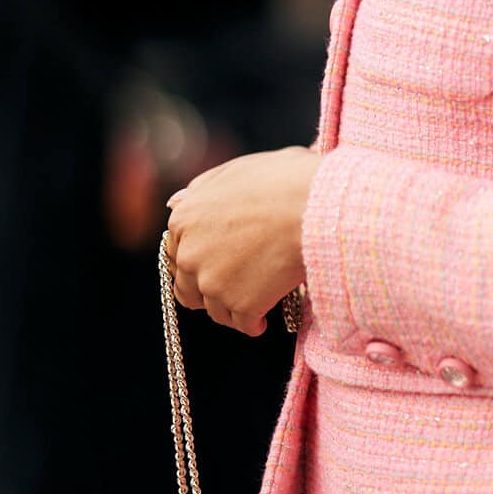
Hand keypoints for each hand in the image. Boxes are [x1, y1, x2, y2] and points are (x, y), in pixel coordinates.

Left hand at [164, 146, 318, 334]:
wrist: (318, 209)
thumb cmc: (287, 181)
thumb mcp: (240, 168)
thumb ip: (205, 187)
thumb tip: (178, 200)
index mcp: (185, 218)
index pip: (175, 251)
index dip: (199, 257)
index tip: (219, 260)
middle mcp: (190, 254)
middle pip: (188, 288)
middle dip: (210, 288)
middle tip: (236, 283)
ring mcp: (213, 283)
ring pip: (215, 310)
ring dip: (233, 306)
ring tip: (258, 296)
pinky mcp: (241, 306)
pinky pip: (244, 324)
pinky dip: (255, 323)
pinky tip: (267, 316)